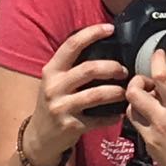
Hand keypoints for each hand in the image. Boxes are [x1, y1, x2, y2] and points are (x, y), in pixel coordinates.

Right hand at [23, 24, 127, 165]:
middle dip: (112, 67)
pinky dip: (112, 116)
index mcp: (51, 70)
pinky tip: (119, 113)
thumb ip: (72, 66)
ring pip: (96, 95)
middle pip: (88, 69)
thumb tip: (104, 47)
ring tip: (125, 91)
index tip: (110, 28)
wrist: (39, 137)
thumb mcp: (55, 80)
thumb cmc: (54, 102)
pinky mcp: (70, 126)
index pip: (71, 45)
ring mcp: (61, 107)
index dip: (92, 33)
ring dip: (116, 91)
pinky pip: (98, 119)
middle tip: (124, 70)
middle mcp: (54, 86)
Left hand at [125, 50, 165, 165]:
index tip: (159, 52)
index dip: (156, 60)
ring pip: (130, 109)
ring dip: (135, 99)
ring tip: (150, 97)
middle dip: (137, 80)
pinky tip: (153, 115)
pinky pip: (137, 125)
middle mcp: (162, 123)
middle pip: (133, 92)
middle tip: (149, 80)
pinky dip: (140, 115)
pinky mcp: (149, 148)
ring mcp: (152, 136)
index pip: (160, 79)